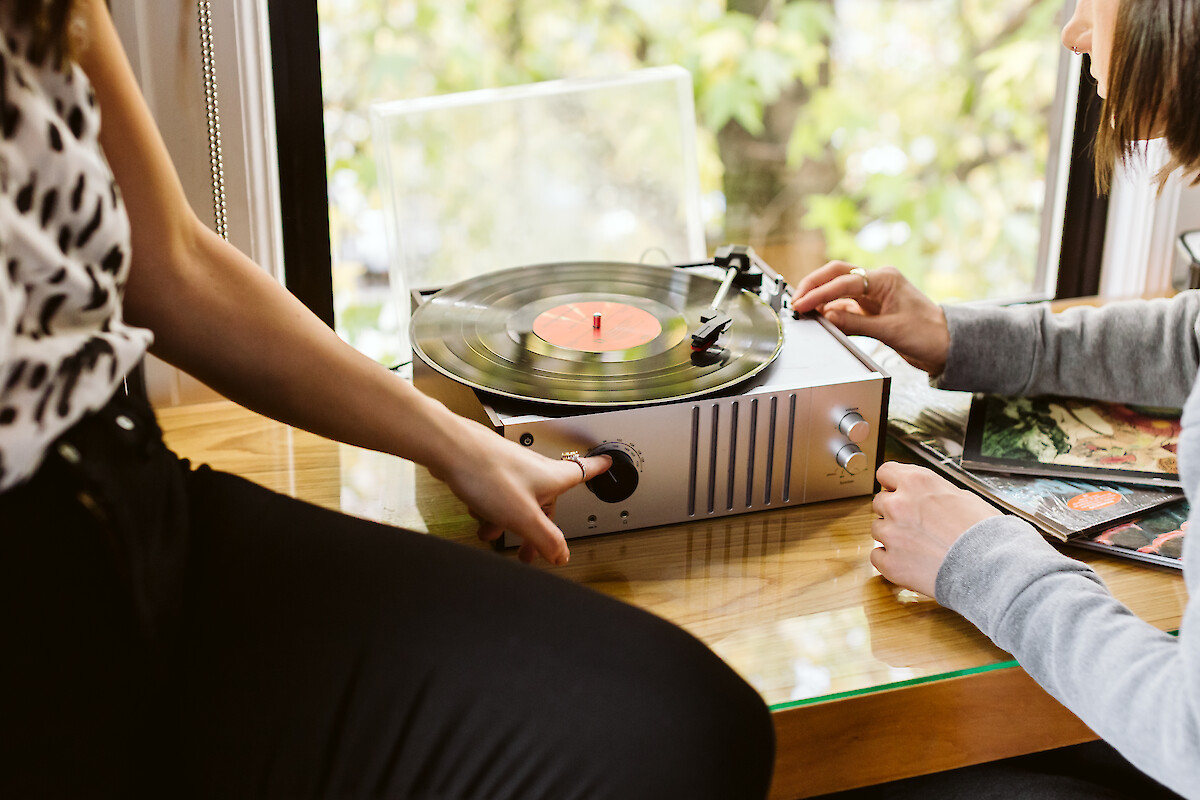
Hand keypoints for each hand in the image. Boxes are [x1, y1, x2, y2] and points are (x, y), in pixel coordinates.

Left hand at [434, 414, 611, 564]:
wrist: (450, 449)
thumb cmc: (488, 475)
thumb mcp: (524, 518)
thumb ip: (546, 539)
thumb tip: (563, 555)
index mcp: (551, 477)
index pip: (584, 472)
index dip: (598, 469)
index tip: (608, 463)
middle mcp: (534, 469)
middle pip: (547, 500)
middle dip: (538, 527)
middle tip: (532, 550)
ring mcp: (512, 467)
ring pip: (519, 500)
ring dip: (508, 521)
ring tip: (493, 536)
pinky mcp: (491, 468)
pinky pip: (499, 494)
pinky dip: (491, 509)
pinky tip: (478, 518)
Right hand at [791, 261, 950, 375]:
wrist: (946, 345)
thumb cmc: (928, 334)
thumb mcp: (890, 330)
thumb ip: (855, 323)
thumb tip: (828, 316)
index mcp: (885, 279)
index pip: (843, 282)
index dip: (820, 293)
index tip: (802, 303)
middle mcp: (878, 282)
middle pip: (837, 274)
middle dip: (814, 284)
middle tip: (796, 298)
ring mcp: (874, 294)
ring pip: (839, 288)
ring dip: (821, 297)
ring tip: (804, 308)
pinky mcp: (871, 308)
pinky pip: (845, 304)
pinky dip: (831, 309)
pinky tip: (821, 317)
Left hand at [870, 461, 999, 596]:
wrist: (991, 567)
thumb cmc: (984, 533)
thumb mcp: (962, 496)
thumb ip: (933, 493)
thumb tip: (925, 496)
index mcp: (916, 482)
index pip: (885, 473)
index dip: (892, 483)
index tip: (896, 491)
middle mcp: (898, 504)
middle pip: (879, 502)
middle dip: (893, 511)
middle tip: (914, 523)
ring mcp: (891, 534)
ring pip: (877, 529)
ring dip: (892, 535)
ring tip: (918, 545)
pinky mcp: (890, 562)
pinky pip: (877, 556)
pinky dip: (889, 559)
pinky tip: (909, 561)